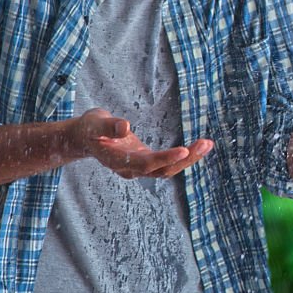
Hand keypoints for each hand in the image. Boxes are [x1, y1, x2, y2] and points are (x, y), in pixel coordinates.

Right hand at [73, 108, 212, 178]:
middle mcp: (131, 168)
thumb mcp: (95, 122)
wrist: (84, 138)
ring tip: (207, 144)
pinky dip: (184, 156)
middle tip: (206, 143)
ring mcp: (139, 167)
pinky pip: (168, 163)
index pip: (146, 163)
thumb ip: (109, 126)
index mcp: (118, 160)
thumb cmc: (90, 128)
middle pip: (162, 170)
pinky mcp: (146, 161)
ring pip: (168, 169)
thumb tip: (125, 127)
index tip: (184, 150)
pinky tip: (198, 146)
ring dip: (189, 158)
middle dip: (185, 159)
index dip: (165, 158)